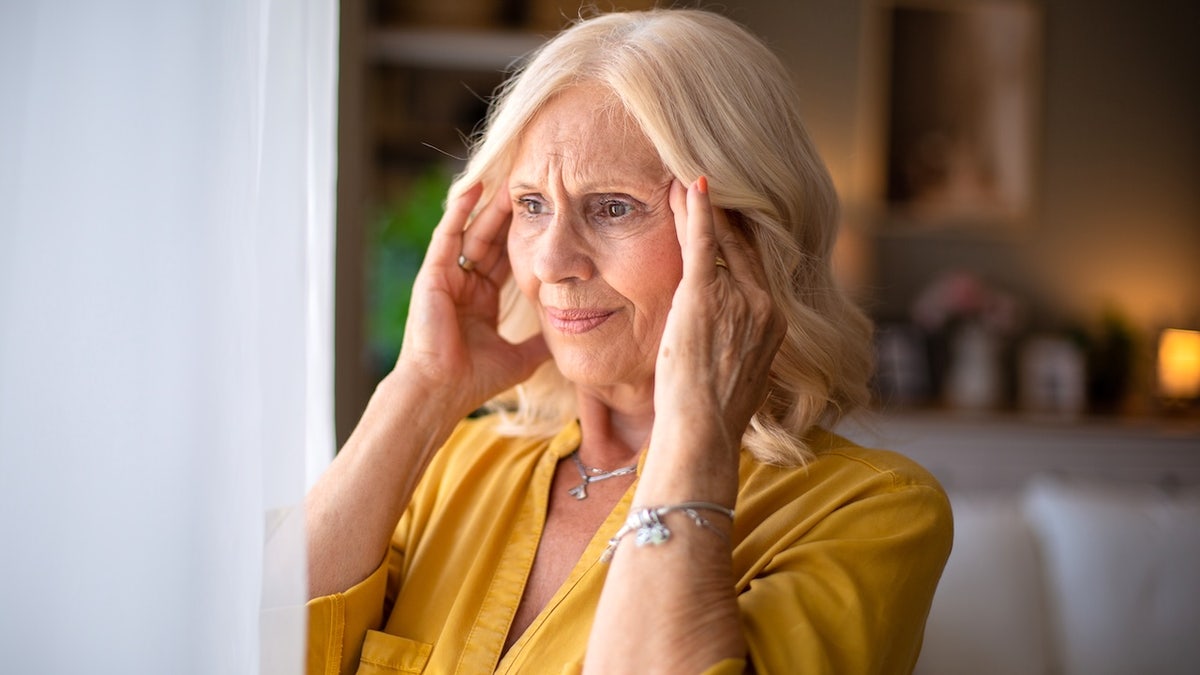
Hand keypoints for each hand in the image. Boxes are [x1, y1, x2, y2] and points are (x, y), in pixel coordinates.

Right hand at [393, 183, 549, 415]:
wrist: (441, 392)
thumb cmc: (474, 380)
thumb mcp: (520, 357)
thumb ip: (540, 343)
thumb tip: (570, 338)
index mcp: (482, 300)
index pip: (507, 259)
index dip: (525, 237)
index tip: (547, 216)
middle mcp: (464, 284)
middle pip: (491, 240)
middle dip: (510, 214)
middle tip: (532, 186)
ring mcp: (447, 277)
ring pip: (472, 231)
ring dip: (488, 205)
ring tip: (508, 179)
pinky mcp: (432, 274)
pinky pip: (447, 234)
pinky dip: (458, 210)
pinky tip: (473, 186)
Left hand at [655, 177, 784, 455]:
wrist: (703, 430)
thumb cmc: (710, 413)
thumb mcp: (738, 371)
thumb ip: (739, 342)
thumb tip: (727, 337)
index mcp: (773, 321)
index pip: (754, 266)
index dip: (737, 235)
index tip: (726, 212)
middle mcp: (763, 304)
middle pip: (742, 246)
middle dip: (722, 213)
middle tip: (701, 179)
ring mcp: (738, 300)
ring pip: (717, 243)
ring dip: (696, 210)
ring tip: (678, 181)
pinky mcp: (705, 298)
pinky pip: (703, 245)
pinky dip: (697, 213)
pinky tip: (689, 186)